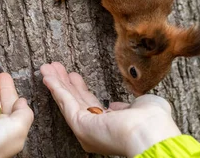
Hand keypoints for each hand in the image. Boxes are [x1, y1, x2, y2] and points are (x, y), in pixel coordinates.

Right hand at [41, 62, 180, 156]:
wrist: (150, 132)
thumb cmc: (152, 121)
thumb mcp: (141, 106)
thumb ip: (126, 106)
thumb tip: (114, 106)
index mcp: (111, 126)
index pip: (91, 105)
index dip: (81, 89)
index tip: (74, 76)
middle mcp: (96, 129)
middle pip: (75, 101)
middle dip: (65, 83)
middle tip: (55, 67)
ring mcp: (87, 128)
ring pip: (67, 101)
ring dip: (56, 82)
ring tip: (47, 67)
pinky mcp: (80, 124)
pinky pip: (64, 102)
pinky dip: (55, 87)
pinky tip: (47, 75)